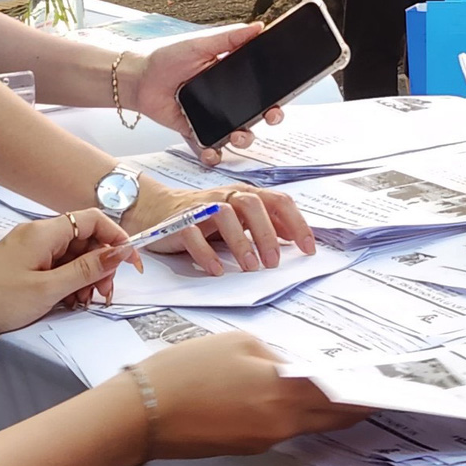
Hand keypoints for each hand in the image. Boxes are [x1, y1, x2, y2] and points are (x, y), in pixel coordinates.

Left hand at [0, 210, 132, 342]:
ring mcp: (29, 248)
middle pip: (84, 239)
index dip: (116, 238)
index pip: (93, 220)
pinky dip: (67, 281)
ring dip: (84, 277)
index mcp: (45, 232)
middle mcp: (38, 233)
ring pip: (71, 255)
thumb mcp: (48, 289)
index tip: (130, 265)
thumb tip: (121, 251)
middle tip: (102, 295)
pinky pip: (55, 265)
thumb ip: (87, 269)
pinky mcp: (23, 263)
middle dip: (100, 265)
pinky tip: (67, 301)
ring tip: (82, 302)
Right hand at [124, 332, 374, 458]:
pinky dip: (290, 412)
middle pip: (330, 417)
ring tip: (333, 384)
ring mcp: (262, 441)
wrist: (142, 413)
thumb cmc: (186, 371)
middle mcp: (280, 426)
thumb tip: (291, 369)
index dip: (366, 393)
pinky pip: (279, 426)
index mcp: (284, 396)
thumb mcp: (236, 343)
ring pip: (304, 422)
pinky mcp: (243, 446)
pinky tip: (284, 394)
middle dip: (352, 403)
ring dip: (320, 406)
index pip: (341, 400)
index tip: (388, 385)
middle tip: (371, 387)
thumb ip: (274, 355)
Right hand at [126, 179, 317, 275]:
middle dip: (266, 234)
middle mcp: (225, 197)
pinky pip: (193, 234)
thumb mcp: (238, 216)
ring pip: (225, 215)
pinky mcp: (179, 223)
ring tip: (250, 267)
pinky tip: (217, 270)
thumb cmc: (204, 215)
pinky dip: (206, 253)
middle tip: (274, 262)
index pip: (277, 201)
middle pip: (252, 205)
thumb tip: (294, 236)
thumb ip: (264, 224)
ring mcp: (202, 208)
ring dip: (241, 242)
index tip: (308, 249)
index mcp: (244, 195)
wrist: (157, 208)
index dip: (296, 223)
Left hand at [129, 25, 285, 162]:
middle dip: (267, 119)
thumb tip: (259, 27)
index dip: (274, 97)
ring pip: (237, 135)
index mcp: (232, 77)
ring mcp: (212, 118)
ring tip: (236, 135)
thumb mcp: (200, 44)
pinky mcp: (195, 132)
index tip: (280, 100)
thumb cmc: (166, 58)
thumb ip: (230, 38)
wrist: (138, 78)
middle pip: (256, 114)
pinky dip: (211, 154)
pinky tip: (211, 152)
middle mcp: (226, 100)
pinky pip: (208, 147)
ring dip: (243, 139)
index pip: (261, 89)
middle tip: (268, 117)